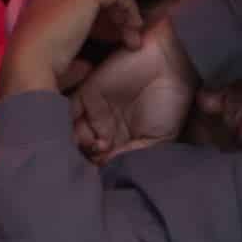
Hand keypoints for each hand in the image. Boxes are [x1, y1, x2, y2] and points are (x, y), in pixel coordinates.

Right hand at [1, 0, 139, 101]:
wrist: (30, 64)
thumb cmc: (39, 70)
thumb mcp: (57, 65)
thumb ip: (73, 62)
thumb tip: (87, 66)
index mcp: (41, 11)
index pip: (73, 11)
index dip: (95, 26)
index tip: (107, 42)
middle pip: (90, 3)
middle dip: (111, 21)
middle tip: (125, 41)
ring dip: (122, 17)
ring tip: (132, 39)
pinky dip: (128, 7)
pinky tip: (134, 27)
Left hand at [72, 16, 196, 161]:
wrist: (170, 66)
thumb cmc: (171, 103)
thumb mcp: (159, 139)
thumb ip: (134, 154)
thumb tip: (109, 168)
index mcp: (121, 139)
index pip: (100, 159)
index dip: (99, 168)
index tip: (104, 174)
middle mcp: (105, 126)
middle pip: (82, 147)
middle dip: (85, 158)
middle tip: (96, 162)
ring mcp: (95, 109)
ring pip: (74, 132)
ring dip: (79, 144)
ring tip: (97, 147)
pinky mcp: (88, 92)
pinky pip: (70, 111)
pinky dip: (72, 125)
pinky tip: (90, 136)